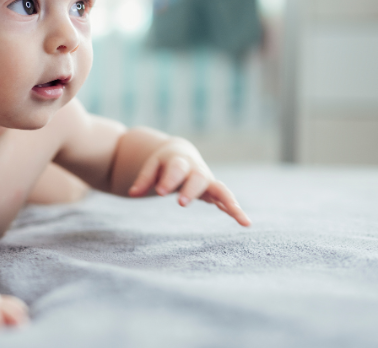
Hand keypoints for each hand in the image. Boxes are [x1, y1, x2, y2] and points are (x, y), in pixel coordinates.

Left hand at [127, 139, 250, 226]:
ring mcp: (208, 182)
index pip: (176, 169)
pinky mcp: (213, 193)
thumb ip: (143, 179)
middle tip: (181, 204)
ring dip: (229, 202)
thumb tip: (132, 193)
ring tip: (239, 216)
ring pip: (221, 190)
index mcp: (180, 162)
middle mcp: (197, 171)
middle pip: (198, 179)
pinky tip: (245, 222)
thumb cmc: (163, 163)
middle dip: (191, 190)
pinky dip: (234, 211)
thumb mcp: (151, 167)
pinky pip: (226, 201)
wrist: (180, 154)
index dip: (169, 180)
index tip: (160, 192)